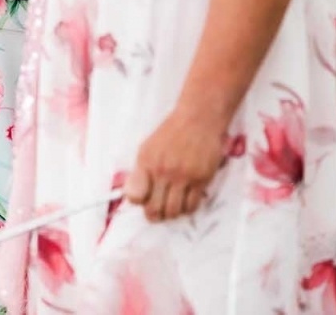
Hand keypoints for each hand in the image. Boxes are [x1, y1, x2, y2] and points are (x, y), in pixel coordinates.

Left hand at [124, 107, 228, 221]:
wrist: (198, 120)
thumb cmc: (172, 133)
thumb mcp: (148, 148)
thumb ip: (141, 172)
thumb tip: (134, 196)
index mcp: (147, 162)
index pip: (135, 195)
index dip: (138, 202)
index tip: (143, 201)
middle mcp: (163, 171)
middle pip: (154, 209)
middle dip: (154, 215)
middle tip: (157, 214)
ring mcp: (183, 176)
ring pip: (174, 211)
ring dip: (172, 214)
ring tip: (172, 207)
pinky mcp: (201, 179)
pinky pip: (192, 206)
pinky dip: (188, 209)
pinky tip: (186, 201)